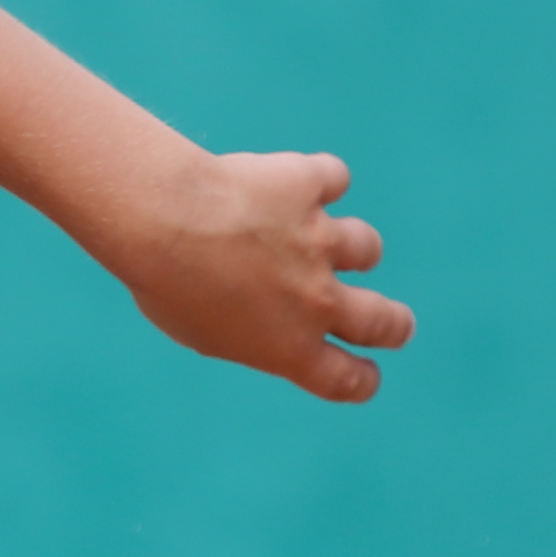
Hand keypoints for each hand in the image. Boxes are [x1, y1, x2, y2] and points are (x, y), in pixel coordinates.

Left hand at [103, 150, 413, 401]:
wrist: (159, 218)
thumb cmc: (161, 279)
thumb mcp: (197, 329)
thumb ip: (242, 329)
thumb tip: (257, 316)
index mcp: (288, 348)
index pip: (348, 380)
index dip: (362, 379)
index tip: (364, 372)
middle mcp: (315, 300)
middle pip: (385, 323)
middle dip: (395, 325)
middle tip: (394, 322)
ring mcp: (319, 241)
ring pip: (366, 247)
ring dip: (346, 245)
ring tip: (311, 234)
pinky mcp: (310, 188)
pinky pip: (333, 179)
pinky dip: (316, 179)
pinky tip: (286, 176)